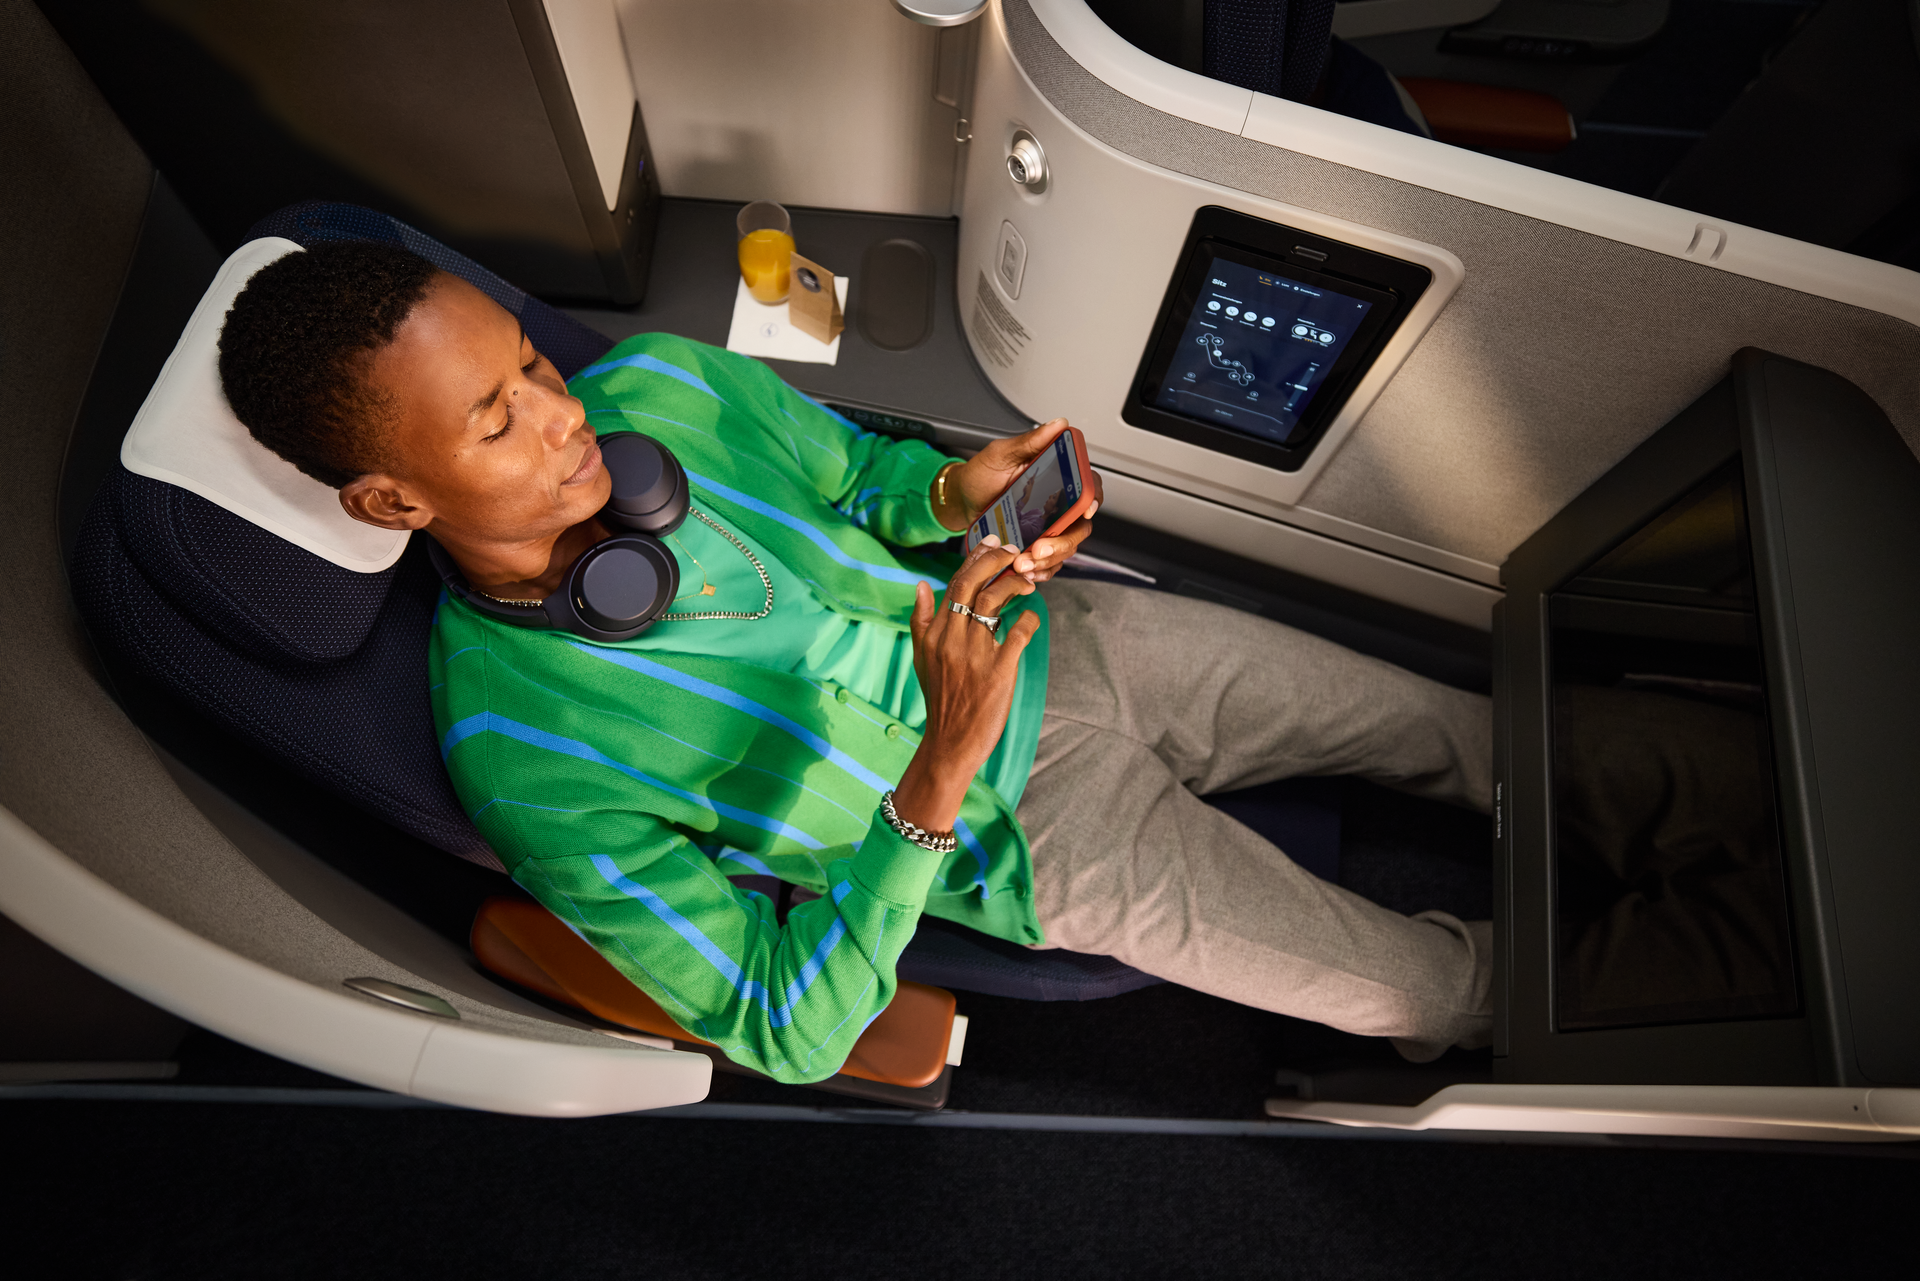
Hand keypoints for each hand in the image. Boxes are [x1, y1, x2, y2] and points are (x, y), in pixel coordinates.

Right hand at [891, 537, 1042, 833]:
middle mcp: (952, 639)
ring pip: (995, 601)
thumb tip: (922, 585)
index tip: (992, 545)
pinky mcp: (999, 672)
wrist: (950, 743)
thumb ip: (921, 621)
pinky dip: (1029, 619)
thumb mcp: (921, 659)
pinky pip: (1019, 634)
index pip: (954, 583)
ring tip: (1028, 583)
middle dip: (995, 561)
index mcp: (934, 633)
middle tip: (1014, 553)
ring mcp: (975, 655)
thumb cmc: (940, 699)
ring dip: (1015, 585)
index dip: (975, 559)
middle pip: (972, 583)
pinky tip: (1032, 616)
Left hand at [932, 418, 1103, 583]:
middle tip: (1040, 548)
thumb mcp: (1000, 454)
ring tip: (1023, 563)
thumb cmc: (980, 475)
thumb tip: (1057, 425)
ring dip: (1050, 560)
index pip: (1089, 486)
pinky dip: (1042, 571)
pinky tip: (1027, 572)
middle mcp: (1057, 504)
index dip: (1093, 499)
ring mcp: (1048, 527)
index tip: (1085, 510)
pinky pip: (1049, 564)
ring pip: (1066, 548)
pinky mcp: (1036, 546)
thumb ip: (1029, 442)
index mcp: (1056, 479)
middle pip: (1080, 526)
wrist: (960, 501)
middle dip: (1064, 542)